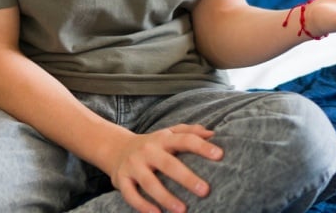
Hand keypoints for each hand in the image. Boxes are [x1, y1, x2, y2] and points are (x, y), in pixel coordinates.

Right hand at [106, 124, 221, 212]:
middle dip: (187, 178)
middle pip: (168, 164)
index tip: (220, 155)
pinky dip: (143, 206)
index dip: (202, 146)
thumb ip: (190, 131)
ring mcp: (133, 165)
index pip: (185, 140)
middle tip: (205, 191)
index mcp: (163, 138)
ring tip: (183, 210)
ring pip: (150, 183)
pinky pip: (131, 195)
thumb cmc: (153, 144)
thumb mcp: (169, 133)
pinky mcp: (121, 179)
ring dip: (166, 197)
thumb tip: (212, 134)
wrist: (116, 148)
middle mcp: (148, 150)